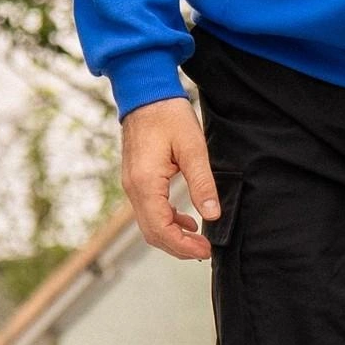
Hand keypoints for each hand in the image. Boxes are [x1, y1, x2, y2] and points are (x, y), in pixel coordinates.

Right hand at [121, 97, 219, 260]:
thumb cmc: (167, 115)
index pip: (160, 229)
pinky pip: (148, 210)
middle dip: (178, 247)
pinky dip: (166, 221)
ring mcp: (132, 184)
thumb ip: (202, 183)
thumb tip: (212, 214)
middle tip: (205, 250)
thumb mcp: (193, 147)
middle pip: (152, 233)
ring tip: (199, 240)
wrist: (145, 93)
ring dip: (172, 237)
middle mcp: (133, 188)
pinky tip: (186, 221)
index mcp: (145, 182)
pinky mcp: (136, 180)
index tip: (206, 250)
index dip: (183, 246)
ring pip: (149, 224)